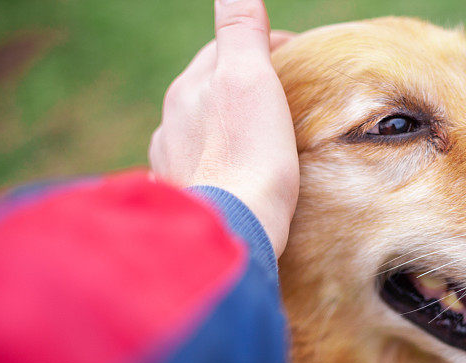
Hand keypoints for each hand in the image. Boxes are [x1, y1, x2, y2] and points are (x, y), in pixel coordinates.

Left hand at [149, 0, 297, 257]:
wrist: (234, 229)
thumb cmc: (248, 154)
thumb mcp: (249, 79)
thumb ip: (240, 30)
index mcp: (188, 88)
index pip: (223, 50)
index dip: (262, 46)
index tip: (295, 55)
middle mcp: (170, 123)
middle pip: (208, 90)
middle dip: (239, 85)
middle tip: (279, 93)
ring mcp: (172, 163)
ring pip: (199, 131)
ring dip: (223, 126)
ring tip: (256, 138)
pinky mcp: (184, 198)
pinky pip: (199, 169)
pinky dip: (215, 162)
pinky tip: (229, 175)